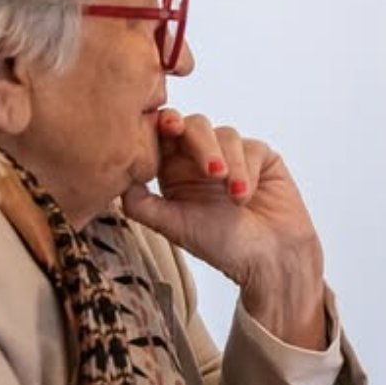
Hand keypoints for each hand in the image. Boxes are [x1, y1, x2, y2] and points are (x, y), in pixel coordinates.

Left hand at [122, 110, 327, 348]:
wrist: (270, 260)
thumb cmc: (222, 247)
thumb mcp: (175, 227)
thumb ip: (143, 205)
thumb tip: (115, 183)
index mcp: (174, 170)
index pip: (163, 135)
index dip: (163, 124)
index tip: (168, 128)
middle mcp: (200, 158)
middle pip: (194, 125)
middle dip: (202, 144)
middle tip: (211, 170)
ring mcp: (232, 154)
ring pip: (224, 134)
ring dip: (230, 165)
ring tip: (235, 198)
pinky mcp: (261, 157)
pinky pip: (251, 147)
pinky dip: (248, 170)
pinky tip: (245, 196)